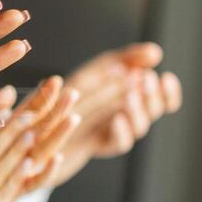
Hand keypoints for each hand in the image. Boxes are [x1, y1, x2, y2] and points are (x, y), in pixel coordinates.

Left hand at [60, 44, 182, 176]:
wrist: (33, 125)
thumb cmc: (65, 97)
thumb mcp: (94, 72)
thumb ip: (125, 59)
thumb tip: (156, 52)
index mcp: (126, 102)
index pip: (159, 101)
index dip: (167, 93)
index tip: (165, 77)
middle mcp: (122, 120)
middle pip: (150, 112)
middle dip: (151, 96)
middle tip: (144, 80)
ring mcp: (109, 135)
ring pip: (137, 129)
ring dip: (137, 111)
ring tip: (130, 95)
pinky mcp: (93, 148)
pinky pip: (114, 145)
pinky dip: (120, 132)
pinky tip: (117, 119)